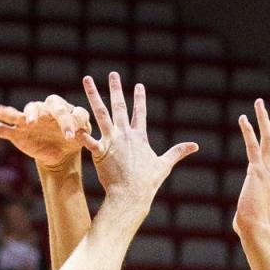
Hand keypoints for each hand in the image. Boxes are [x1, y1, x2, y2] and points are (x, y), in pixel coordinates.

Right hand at [0, 95, 92, 170]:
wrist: (62, 154)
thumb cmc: (73, 139)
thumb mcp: (82, 135)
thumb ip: (82, 129)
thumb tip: (82, 131)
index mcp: (61, 109)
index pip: (64, 110)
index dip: (67, 121)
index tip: (71, 136)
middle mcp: (43, 111)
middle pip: (38, 106)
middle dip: (37, 114)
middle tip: (34, 123)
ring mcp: (28, 122)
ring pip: (17, 114)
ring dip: (7, 112)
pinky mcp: (17, 134)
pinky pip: (2, 129)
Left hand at [83, 74, 196, 211]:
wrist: (132, 196)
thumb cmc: (147, 183)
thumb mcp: (164, 164)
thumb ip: (178, 152)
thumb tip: (195, 146)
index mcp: (139, 137)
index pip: (140, 112)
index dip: (140, 98)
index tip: (139, 85)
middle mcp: (125, 135)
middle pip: (119, 106)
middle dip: (116, 88)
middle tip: (113, 74)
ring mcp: (112, 142)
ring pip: (101, 114)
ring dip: (93, 96)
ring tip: (87, 80)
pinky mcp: (100, 152)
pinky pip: (89, 140)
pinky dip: (82, 133)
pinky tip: (73, 123)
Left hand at [234, 96, 269, 239]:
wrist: (256, 229)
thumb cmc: (252, 225)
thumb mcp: (250, 213)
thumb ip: (246, 210)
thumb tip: (239, 222)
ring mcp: (267, 169)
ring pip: (268, 137)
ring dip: (264, 117)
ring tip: (260, 101)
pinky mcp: (256, 172)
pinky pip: (252, 147)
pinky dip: (248, 131)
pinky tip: (243, 118)